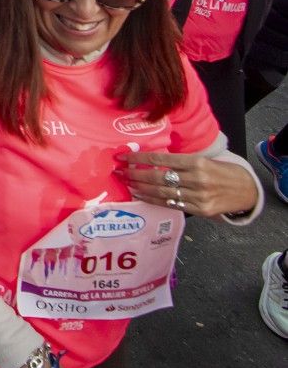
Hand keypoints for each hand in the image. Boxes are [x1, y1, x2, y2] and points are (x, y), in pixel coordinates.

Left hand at [119, 149, 260, 218]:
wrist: (247, 190)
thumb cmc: (222, 171)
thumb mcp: (204, 160)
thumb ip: (180, 161)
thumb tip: (150, 159)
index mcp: (197, 162)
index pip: (161, 159)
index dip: (140, 158)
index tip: (123, 157)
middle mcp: (197, 180)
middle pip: (158, 177)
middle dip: (135, 174)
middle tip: (119, 172)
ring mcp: (198, 197)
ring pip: (162, 192)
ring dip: (140, 188)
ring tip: (126, 183)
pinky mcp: (200, 210)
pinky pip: (171, 204)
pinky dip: (153, 200)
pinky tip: (141, 195)